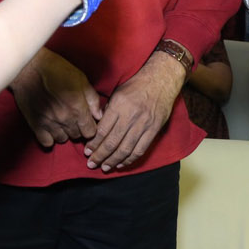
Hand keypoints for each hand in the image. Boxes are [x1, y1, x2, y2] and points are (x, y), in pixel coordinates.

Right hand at [11, 48, 102, 147]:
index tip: (86, 121)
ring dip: (64, 132)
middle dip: (78, 128)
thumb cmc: (56, 69)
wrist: (30, 67)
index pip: (90, 132)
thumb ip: (92, 99)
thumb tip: (99, 115)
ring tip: (61, 120)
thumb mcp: (81, 79)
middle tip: (73, 117)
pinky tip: (50, 127)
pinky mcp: (36, 124)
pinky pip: (47, 142)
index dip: (90, 127)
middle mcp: (65, 118)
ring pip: (62, 139)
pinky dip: (50, 137)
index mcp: (78, 107)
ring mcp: (50, 123)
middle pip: (77, 136)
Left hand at [84, 50, 181, 171]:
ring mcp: (143, 124)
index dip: (94, 143)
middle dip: (100, 155)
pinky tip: (121, 164)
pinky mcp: (153, 130)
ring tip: (104, 167)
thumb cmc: (137, 85)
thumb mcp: (118, 93)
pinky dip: (129, 159)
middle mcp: (131, 116)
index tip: (87, 151)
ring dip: (113, 161)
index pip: (103, 130)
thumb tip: (98, 128)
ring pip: (125, 149)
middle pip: (112, 142)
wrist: (161, 80)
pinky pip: (140, 149)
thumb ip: (108, 110)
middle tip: (91, 163)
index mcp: (119, 105)